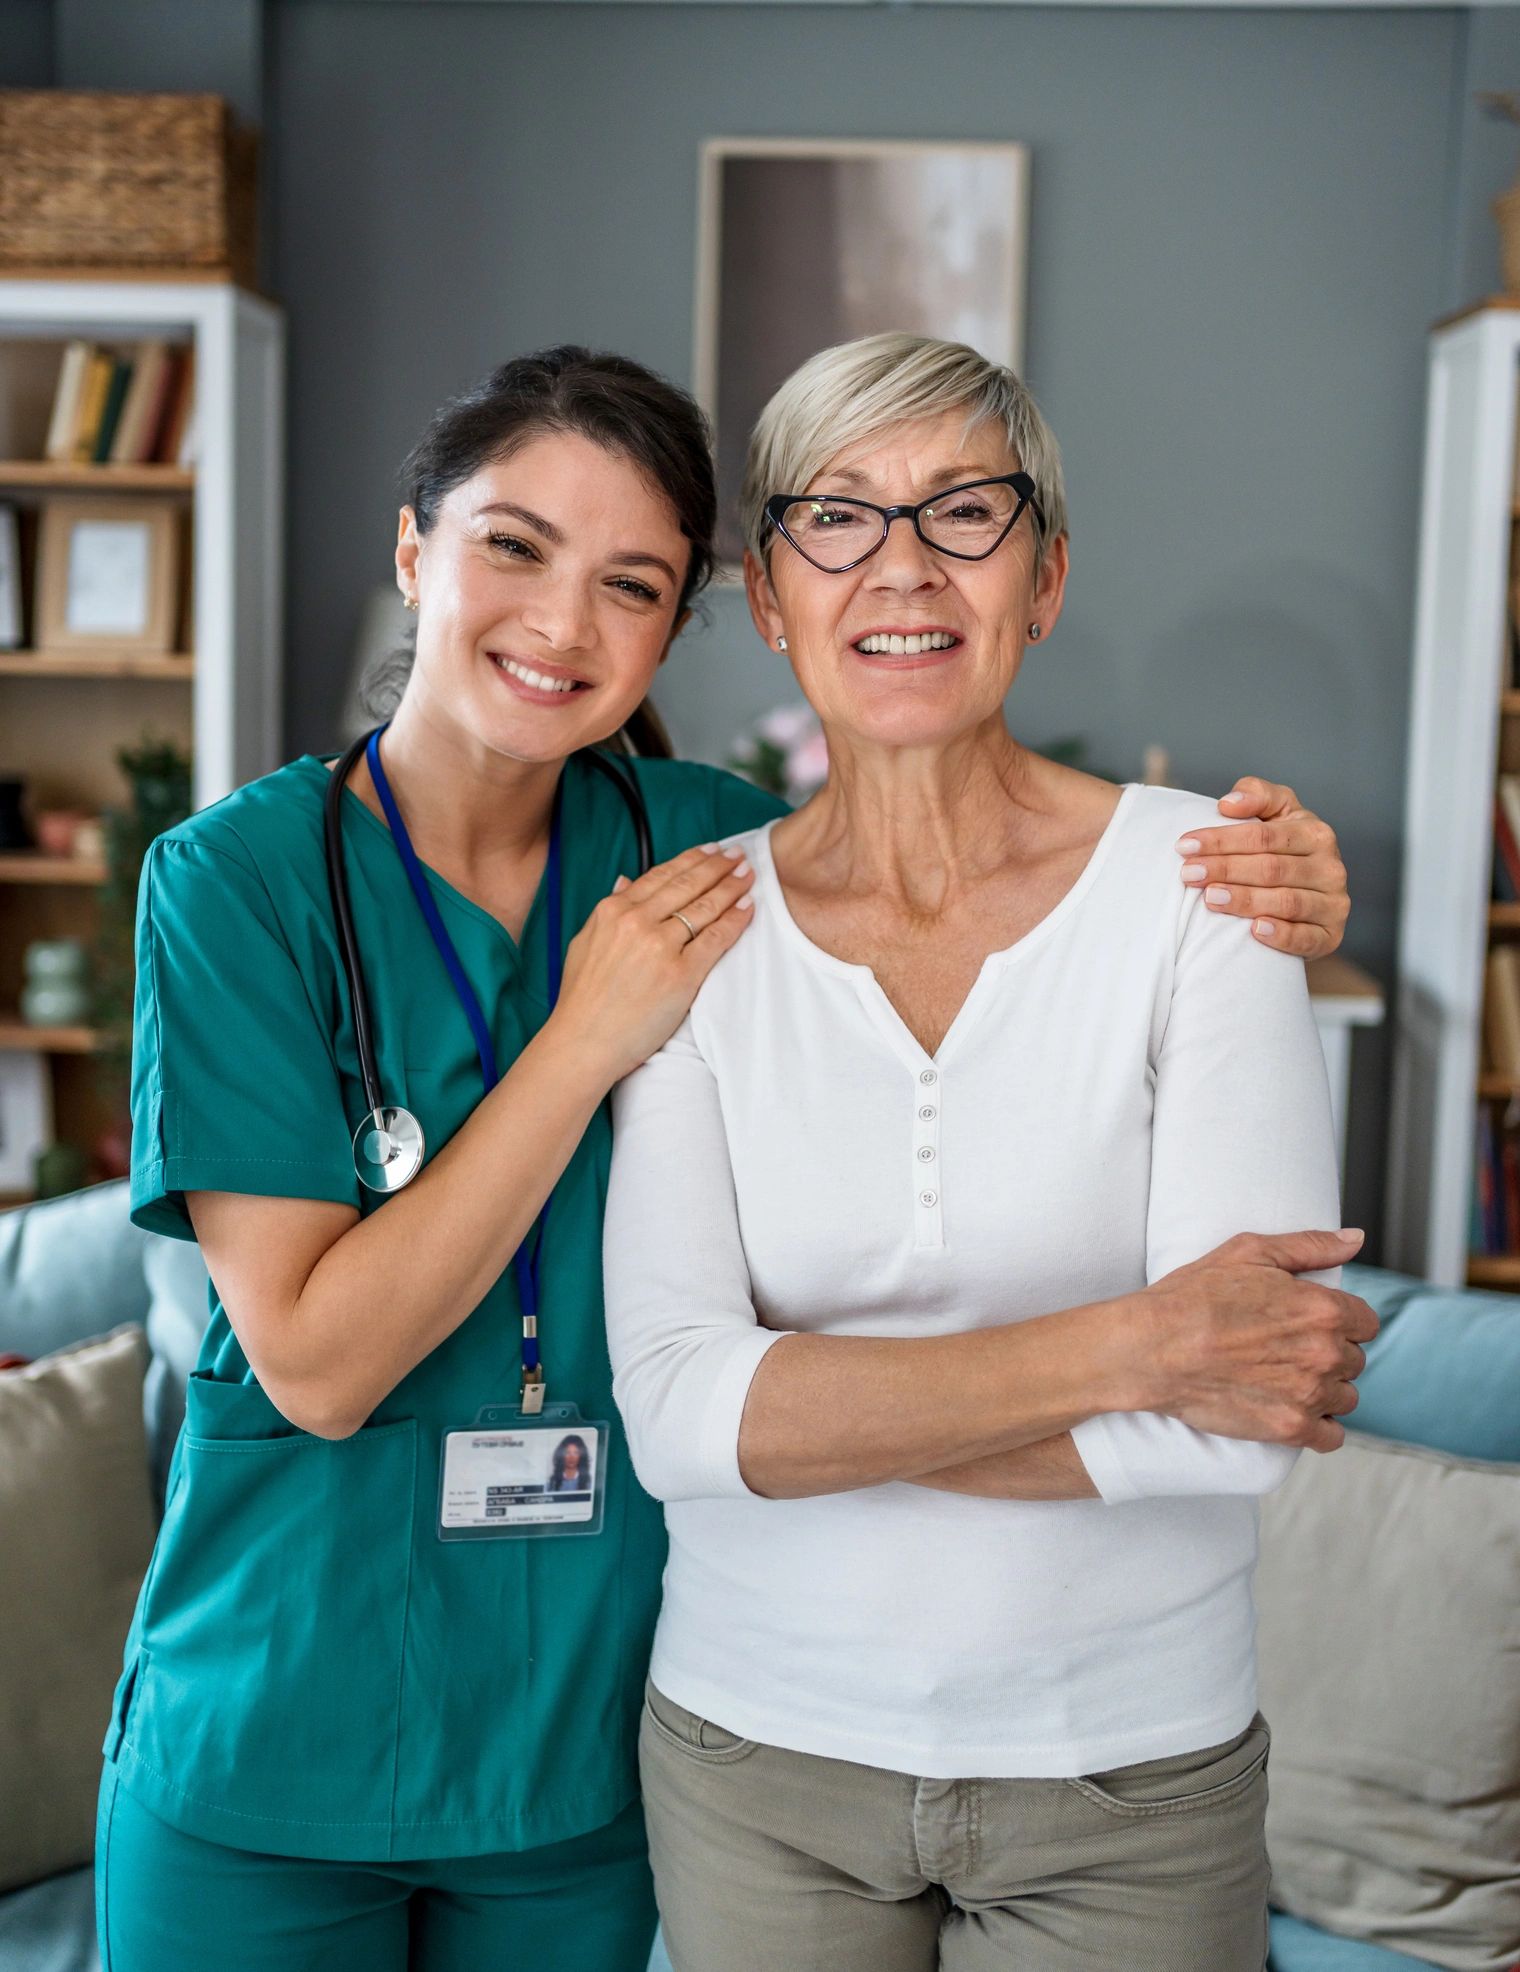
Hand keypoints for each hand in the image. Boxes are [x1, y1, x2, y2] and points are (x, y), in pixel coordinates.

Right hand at [550, 844, 755, 1080]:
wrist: (583, 1042)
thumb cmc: (583, 1000)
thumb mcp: (585, 943)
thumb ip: (609, 911)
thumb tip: (625, 880)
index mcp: (613, 911)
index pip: (661, 875)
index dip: (692, 860)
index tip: (711, 851)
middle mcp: (637, 922)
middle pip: (688, 884)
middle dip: (718, 866)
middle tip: (740, 856)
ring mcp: (660, 947)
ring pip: (705, 906)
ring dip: (732, 887)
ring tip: (748, 876)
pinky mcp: (681, 975)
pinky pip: (716, 938)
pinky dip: (735, 920)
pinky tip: (747, 908)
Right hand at [1135, 1229, 1377, 1452]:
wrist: (1152, 1348)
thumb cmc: (1193, 1296)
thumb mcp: (1249, 1251)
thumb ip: (1310, 1246)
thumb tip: (1355, 1239)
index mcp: (1322, 1309)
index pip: (1365, 1323)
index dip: (1340, 1321)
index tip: (1312, 1324)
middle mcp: (1325, 1353)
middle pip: (1354, 1360)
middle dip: (1328, 1354)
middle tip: (1287, 1350)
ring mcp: (1309, 1394)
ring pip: (1345, 1398)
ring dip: (1325, 1390)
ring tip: (1286, 1380)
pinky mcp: (1290, 1428)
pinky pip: (1331, 1438)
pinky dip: (1319, 1428)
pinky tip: (1295, 1412)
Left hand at [1174, 778, 1349, 958]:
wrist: (1309, 895)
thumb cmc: (1282, 848)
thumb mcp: (1275, 814)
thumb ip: (1256, 795)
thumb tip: (1228, 804)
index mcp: (1316, 833)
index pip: (1264, 835)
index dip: (1222, 840)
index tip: (1185, 845)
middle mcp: (1330, 867)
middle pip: (1271, 868)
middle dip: (1225, 869)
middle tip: (1188, 874)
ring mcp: (1333, 903)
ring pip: (1286, 902)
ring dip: (1245, 900)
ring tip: (1209, 898)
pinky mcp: (1331, 935)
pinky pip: (1306, 937)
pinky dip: (1281, 935)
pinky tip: (1254, 930)